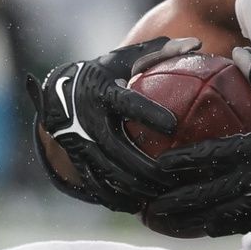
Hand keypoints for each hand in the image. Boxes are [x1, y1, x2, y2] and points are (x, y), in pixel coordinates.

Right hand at [28, 37, 198, 211]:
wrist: (53, 93)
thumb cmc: (103, 75)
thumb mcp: (124, 60)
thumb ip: (159, 52)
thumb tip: (197, 43)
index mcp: (102, 92)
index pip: (126, 103)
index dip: (148, 114)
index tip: (172, 125)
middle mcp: (87, 121)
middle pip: (120, 151)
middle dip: (151, 169)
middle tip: (180, 176)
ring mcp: (78, 144)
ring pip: (110, 174)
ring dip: (139, 188)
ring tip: (167, 196)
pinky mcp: (74, 161)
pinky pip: (96, 186)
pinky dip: (117, 199)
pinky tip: (141, 206)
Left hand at [146, 48, 250, 235]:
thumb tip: (239, 51)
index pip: (212, 156)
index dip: (182, 161)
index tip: (157, 162)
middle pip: (204, 193)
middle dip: (171, 199)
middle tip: (143, 201)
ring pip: (212, 216)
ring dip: (182, 220)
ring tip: (155, 220)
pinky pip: (229, 226)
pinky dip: (204, 229)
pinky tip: (187, 229)